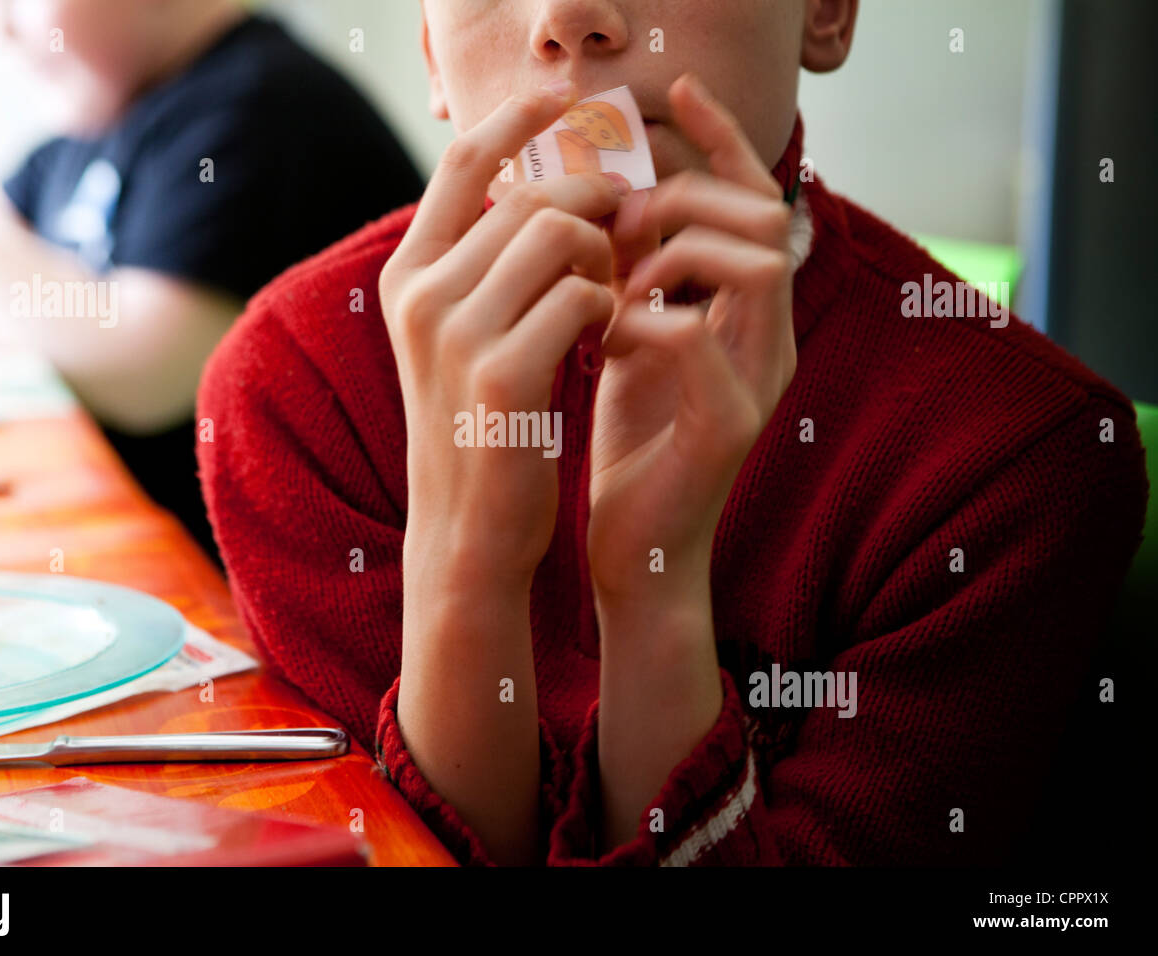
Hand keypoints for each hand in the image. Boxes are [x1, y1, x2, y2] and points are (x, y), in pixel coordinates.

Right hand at [379, 82, 629, 585]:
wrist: (469, 530)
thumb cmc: (480, 426)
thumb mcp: (460, 336)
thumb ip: (483, 265)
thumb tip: (542, 190)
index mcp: (407, 276)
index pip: (462, 164)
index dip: (517, 120)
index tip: (564, 99)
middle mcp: (420, 294)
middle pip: (529, 196)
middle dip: (593, 204)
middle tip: (624, 231)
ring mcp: (456, 332)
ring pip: (559, 234)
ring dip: (604, 256)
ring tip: (609, 296)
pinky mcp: (503, 373)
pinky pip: (584, 294)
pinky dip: (610, 306)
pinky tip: (605, 336)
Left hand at [588, 73, 796, 600]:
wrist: (635, 546)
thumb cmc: (629, 440)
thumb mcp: (630, 336)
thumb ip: (635, 274)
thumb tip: (602, 201)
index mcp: (749, 310)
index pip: (753, 198)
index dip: (720, 138)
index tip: (670, 91)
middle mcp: (770, 336)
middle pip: (761, 215)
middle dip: (683, 196)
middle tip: (618, 217)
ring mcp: (759, 379)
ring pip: (750, 263)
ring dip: (669, 253)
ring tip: (613, 282)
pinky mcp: (730, 424)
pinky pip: (699, 334)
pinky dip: (645, 317)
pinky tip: (606, 337)